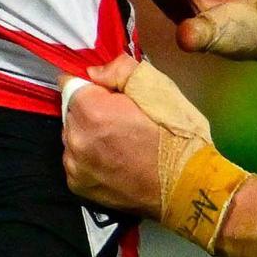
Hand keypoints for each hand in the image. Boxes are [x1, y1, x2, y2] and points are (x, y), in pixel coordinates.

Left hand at [61, 57, 243, 246]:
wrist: (186, 187)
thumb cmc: (176, 137)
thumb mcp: (158, 88)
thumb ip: (120, 70)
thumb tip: (94, 73)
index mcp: (92, 111)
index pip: (70, 84)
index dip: (91, 86)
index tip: (107, 93)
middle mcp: (76, 139)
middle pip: (71, 111)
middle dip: (89, 110)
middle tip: (121, 119)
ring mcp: (75, 166)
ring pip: (72, 137)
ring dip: (88, 135)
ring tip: (119, 143)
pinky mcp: (79, 186)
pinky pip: (75, 161)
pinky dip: (89, 158)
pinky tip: (114, 160)